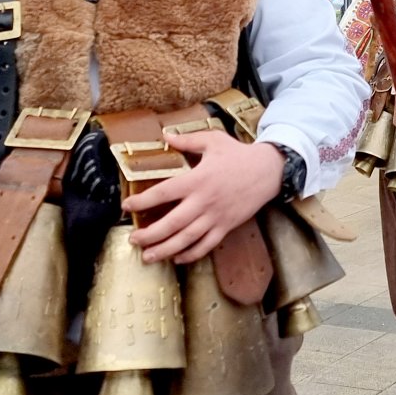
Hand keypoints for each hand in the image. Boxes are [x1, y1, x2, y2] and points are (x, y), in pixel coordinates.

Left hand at [124, 130, 281, 264]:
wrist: (268, 170)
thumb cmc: (239, 154)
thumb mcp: (213, 140)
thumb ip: (187, 140)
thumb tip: (165, 136)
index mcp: (198, 179)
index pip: (164, 193)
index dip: (143, 201)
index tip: (127, 206)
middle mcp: (204, 201)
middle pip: (172, 223)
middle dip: (150, 235)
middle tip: (133, 240)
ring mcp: (216, 217)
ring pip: (187, 239)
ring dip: (165, 250)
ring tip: (148, 256)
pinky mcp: (226, 226)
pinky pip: (207, 245)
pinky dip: (191, 254)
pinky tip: (178, 258)